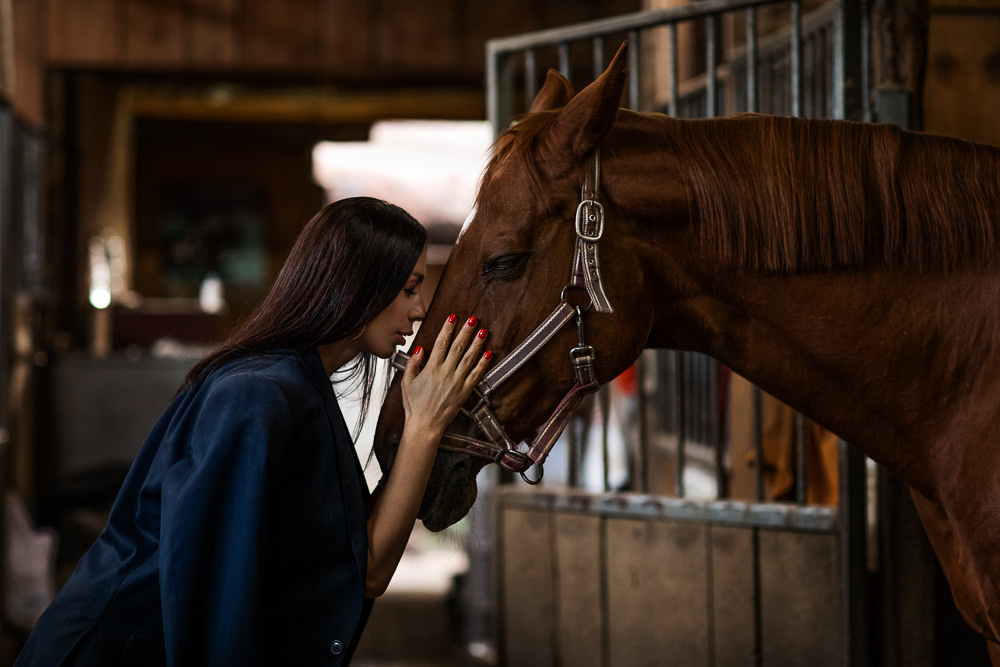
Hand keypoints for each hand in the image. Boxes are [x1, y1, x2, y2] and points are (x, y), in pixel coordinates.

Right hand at [400, 314, 491, 436]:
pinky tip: (488, 354)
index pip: (440, 343)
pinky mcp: (464, 392)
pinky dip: (483, 364)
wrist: (425, 425)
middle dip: (466, 331)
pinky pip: (475, 376)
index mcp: (431, 369)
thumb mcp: (407, 382)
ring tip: (484, 332)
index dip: (448, 329)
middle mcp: (445, 373)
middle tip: (474, 319)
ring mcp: (456, 382)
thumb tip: (420, 349)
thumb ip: (413, 364)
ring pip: (469, 359)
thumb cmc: (414, 405)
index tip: (453, 317)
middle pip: (458, 347)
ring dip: (477, 344)